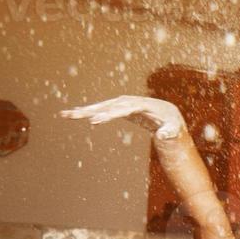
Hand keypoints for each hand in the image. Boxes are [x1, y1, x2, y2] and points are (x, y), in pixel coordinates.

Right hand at [61, 95, 185, 139]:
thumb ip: (170, 132)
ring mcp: (122, 104)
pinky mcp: (117, 108)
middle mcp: (129, 102)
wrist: (167, 113)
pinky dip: (87, 112)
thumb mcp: (174, 128)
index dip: (109, 115)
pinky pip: (100, 110)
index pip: (123, 109)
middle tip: (73, 115)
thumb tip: (163, 136)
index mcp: (142, 105)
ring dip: (82, 110)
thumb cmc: (171, 122)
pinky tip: (74, 114)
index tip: (95, 121)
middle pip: (107, 105)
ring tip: (65, 114)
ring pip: (100, 106)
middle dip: (90, 110)